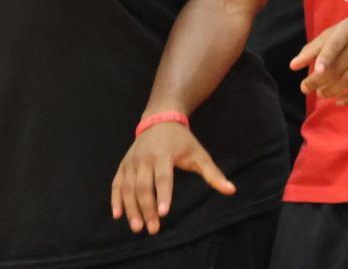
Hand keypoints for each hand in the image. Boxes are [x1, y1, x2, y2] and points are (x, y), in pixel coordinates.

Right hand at [111, 122, 234, 235]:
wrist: (159, 119)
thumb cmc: (182, 140)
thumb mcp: (199, 154)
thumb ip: (213, 174)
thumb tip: (231, 190)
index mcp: (164, 154)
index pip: (163, 177)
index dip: (163, 195)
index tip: (164, 212)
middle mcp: (145, 157)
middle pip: (144, 186)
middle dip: (147, 208)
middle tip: (153, 229)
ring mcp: (132, 161)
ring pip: (128, 187)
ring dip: (131, 208)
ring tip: (137, 227)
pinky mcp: (123, 165)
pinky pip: (116, 183)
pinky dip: (115, 199)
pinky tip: (118, 215)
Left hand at [291, 7, 347, 104]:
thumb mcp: (336, 30)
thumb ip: (315, 47)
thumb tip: (294, 66)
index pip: (336, 44)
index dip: (326, 57)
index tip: (316, 70)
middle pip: (338, 67)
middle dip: (318, 81)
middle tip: (305, 88)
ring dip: (331, 91)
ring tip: (320, 93)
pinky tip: (338, 101)